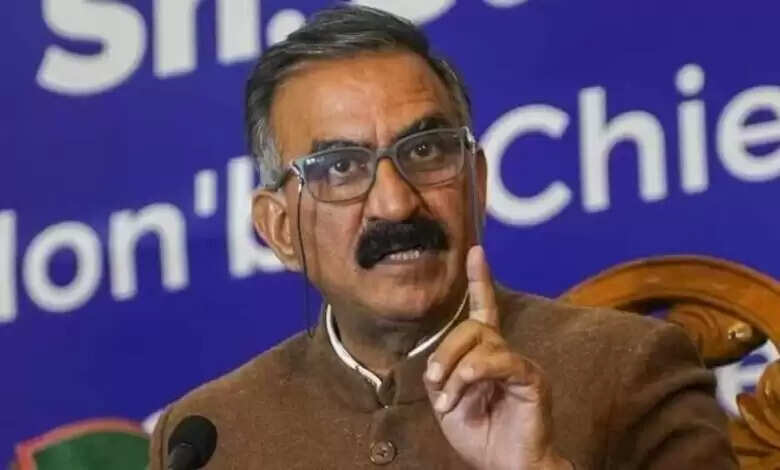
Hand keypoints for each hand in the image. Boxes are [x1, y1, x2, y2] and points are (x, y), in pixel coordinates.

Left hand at [423, 246, 571, 469]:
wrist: (505, 467)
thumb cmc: (481, 436)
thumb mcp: (448, 403)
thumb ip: (443, 375)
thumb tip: (440, 362)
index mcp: (485, 356)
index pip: (483, 311)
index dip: (480, 281)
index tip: (476, 252)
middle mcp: (504, 354)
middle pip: (472, 326)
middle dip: (446, 351)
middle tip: (435, 381)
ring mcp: (519, 365)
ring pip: (483, 341)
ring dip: (456, 369)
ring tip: (449, 399)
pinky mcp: (531, 380)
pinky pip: (502, 360)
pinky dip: (475, 372)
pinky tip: (465, 388)